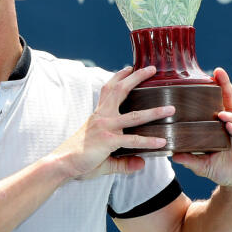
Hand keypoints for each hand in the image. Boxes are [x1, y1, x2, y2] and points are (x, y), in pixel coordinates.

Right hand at [54, 66, 174, 179]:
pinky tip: (162, 142)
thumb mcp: (104, 158)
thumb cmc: (78, 158)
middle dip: (136, 78)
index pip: (108, 90)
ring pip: (134, 116)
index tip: (129, 67)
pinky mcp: (108, 141)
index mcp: (98, 116)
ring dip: (154, 111)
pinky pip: (133, 140)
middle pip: (119, 91)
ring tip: (171, 108)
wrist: (61, 164)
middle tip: (151, 69)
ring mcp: (106, 128)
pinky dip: (149, 141)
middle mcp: (102, 117)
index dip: (118, 77)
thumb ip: (124, 161)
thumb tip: (143, 163)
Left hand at [171, 68, 231, 190]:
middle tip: (218, 72)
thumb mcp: (202, 165)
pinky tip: (230, 129)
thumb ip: (189, 159)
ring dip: (229, 116)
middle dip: (225, 85)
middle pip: (230, 100)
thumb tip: (171, 155)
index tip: (209, 73)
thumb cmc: (223, 169)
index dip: (216, 87)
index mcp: (222, 124)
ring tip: (221, 116)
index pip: (218, 102)